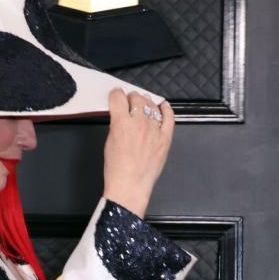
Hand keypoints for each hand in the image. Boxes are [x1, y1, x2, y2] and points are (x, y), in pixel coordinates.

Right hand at [102, 88, 174, 217]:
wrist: (130, 185)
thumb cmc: (117, 168)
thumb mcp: (109, 141)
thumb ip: (116, 124)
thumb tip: (120, 115)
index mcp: (121, 124)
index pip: (118, 98)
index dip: (116, 94)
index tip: (116, 95)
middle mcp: (139, 124)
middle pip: (137, 99)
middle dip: (131, 97)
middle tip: (130, 99)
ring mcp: (154, 131)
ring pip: (152, 106)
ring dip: (146, 101)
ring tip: (144, 102)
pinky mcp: (165, 139)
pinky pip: (169, 118)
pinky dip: (166, 109)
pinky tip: (163, 106)